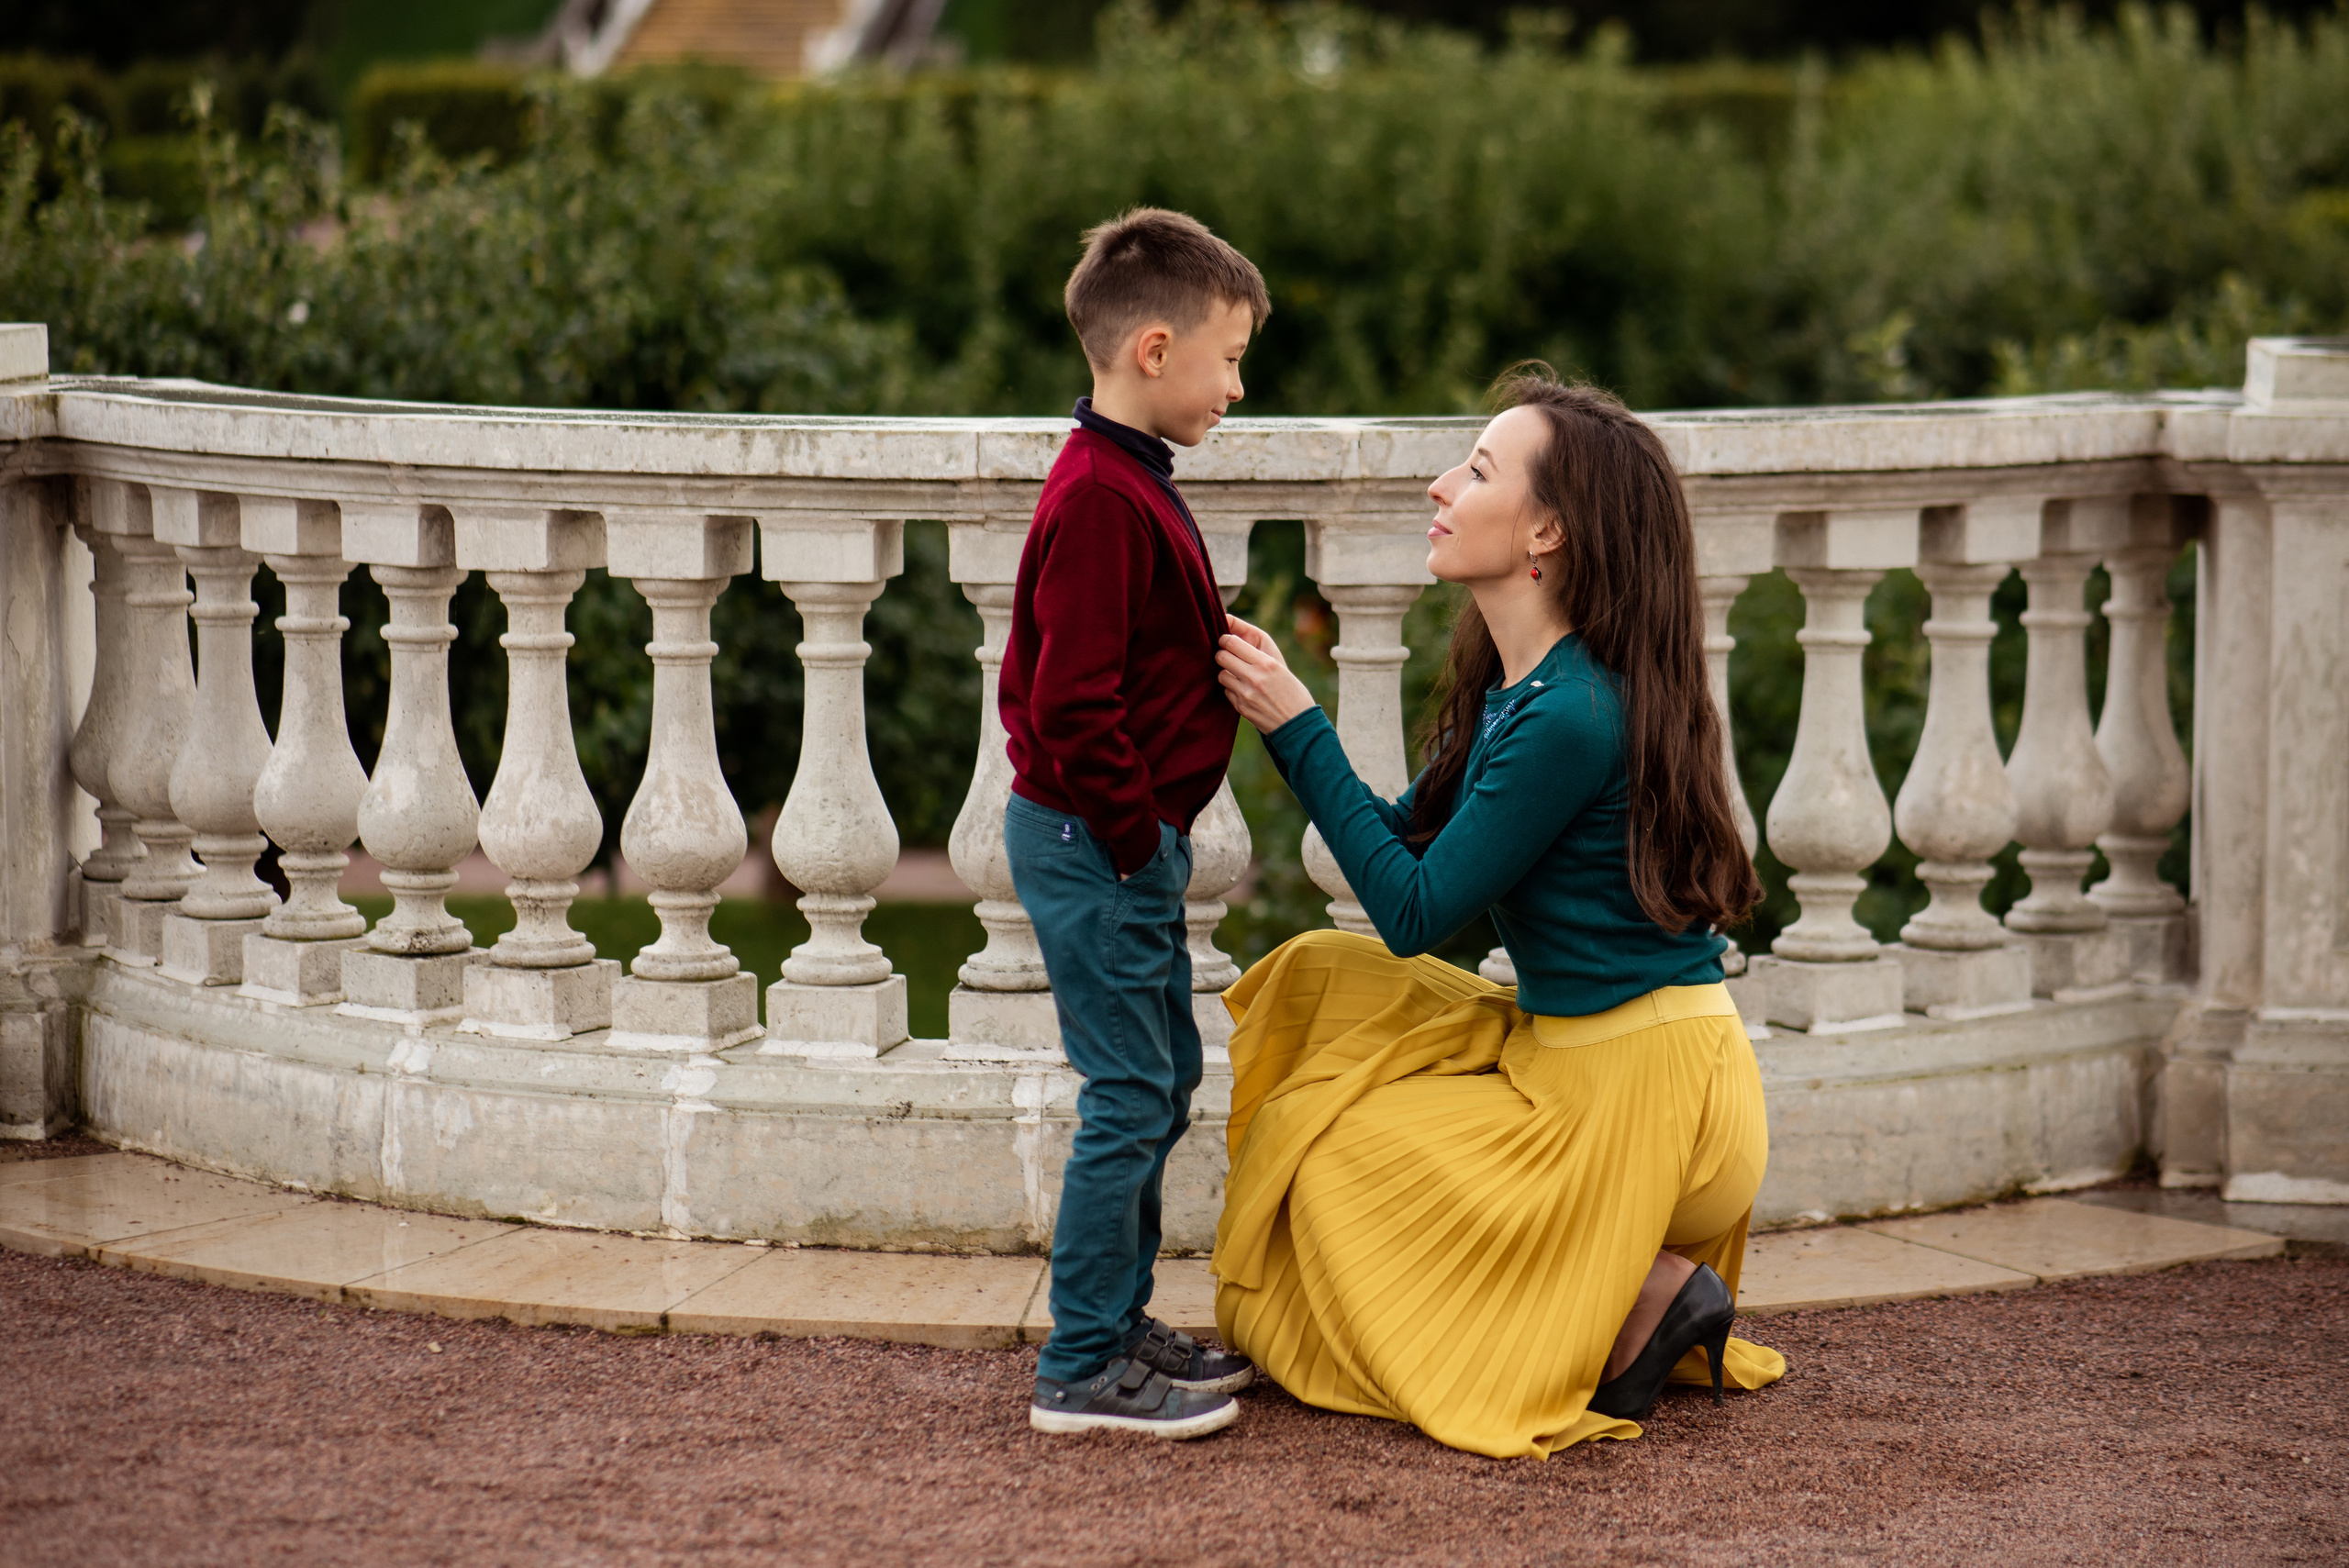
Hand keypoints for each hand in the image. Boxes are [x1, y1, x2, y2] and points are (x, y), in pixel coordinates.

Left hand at [1217, 617, 1317, 732]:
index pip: (1232, 642)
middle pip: (1221, 657)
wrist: (1298, 724)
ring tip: (1238, 675)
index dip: (1225, 639)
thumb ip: (1259, 654)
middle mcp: (1254, 677)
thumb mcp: (1280, 667)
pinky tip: (1244, 690)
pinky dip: (1232, 689)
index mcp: (1266, 663)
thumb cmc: (1293, 692)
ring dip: (1226, 673)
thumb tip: (1234, 639)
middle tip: (1228, 656)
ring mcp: (1245, 694)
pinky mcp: (1241, 707)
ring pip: (1221, 674)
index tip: (1226, 640)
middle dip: (1222, 654)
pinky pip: (1226, 691)